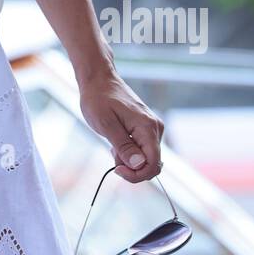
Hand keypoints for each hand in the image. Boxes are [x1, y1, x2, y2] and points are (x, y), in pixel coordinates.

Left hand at [78, 68, 164, 183]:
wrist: (98, 79)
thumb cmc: (99, 99)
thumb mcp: (106, 125)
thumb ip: (123, 146)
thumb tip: (139, 165)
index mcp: (148, 128)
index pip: (153, 164)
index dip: (136, 174)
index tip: (117, 169)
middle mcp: (155, 128)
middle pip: (151, 163)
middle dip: (132, 167)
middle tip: (112, 154)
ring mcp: (151, 127)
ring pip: (146, 157)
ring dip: (128, 158)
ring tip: (112, 143)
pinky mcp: (145, 127)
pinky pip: (142, 148)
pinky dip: (128, 151)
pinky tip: (116, 140)